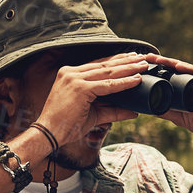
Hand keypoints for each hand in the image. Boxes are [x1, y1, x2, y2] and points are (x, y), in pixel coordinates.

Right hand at [31, 51, 153, 148]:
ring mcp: (74, 79)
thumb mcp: (94, 114)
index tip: (132, 58)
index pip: (98, 64)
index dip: (117, 61)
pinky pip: (107, 85)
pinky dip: (124, 82)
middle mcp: (71, 72)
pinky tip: (136, 80)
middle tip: (143, 57)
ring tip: (144, 65)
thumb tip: (134, 112)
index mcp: (70, 74)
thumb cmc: (67, 125)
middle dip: (126, 61)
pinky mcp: (79, 88)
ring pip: (108, 72)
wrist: (49, 134)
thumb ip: (113, 110)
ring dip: (128, 68)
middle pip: (105, 65)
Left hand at [141, 54, 192, 144]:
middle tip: (147, 58)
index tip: (143, 67)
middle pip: (175, 69)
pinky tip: (179, 66)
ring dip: (172, 62)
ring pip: (186, 67)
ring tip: (159, 60)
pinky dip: (189, 68)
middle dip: (161, 62)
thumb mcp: (182, 118)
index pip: (169, 77)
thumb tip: (149, 109)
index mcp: (186, 88)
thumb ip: (167, 112)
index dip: (157, 71)